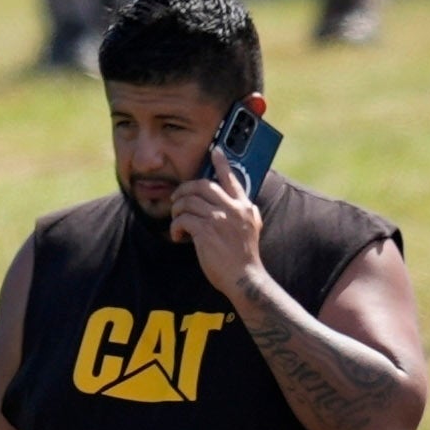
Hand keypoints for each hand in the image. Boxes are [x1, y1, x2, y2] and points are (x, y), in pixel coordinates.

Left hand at [166, 160, 267, 293]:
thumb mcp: (254, 229)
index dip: (221, 163)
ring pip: (188, 201)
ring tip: (176, 222)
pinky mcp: (205, 231)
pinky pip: (182, 220)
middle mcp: (232, 209)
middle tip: (176, 198)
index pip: (232, 179)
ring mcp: (219, 219)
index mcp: (244, 206)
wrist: (245, 278)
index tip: (214, 151)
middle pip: (202, 185)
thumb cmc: (245, 257)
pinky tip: (178, 236)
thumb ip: (250, 213)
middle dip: (184, 189)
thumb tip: (249, 204)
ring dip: (177, 210)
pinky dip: (175, 227)